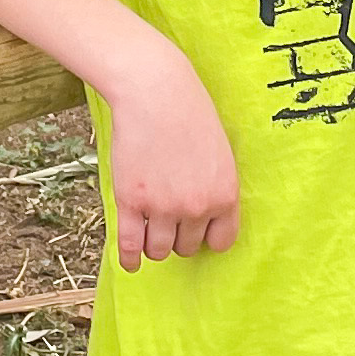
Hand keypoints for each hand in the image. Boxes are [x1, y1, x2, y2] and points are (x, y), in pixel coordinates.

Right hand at [102, 45, 240, 267]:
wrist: (155, 91)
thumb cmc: (189, 114)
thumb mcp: (219, 152)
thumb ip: (216, 187)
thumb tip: (205, 217)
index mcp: (225, 195)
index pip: (221, 241)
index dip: (207, 237)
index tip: (197, 232)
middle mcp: (196, 207)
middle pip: (187, 246)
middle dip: (179, 237)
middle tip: (170, 220)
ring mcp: (162, 206)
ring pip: (159, 250)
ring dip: (155, 245)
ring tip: (150, 231)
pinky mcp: (131, 201)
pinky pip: (130, 244)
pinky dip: (129, 258)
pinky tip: (130, 263)